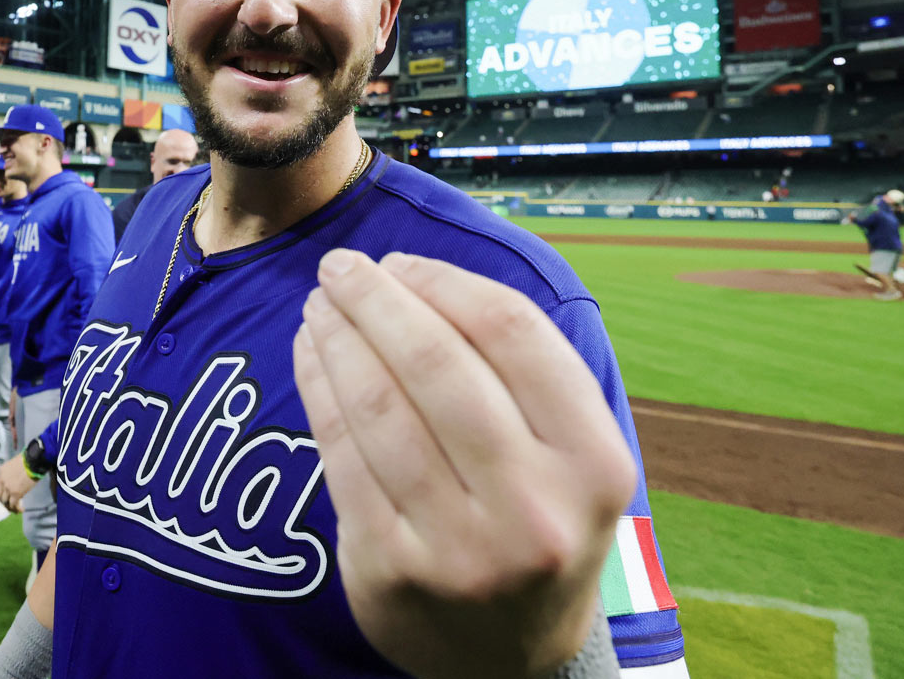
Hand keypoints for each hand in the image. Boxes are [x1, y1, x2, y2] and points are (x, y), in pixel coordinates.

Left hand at [0, 453, 37, 512]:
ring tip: (16, 510)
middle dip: (5, 502)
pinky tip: (21, 510)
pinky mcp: (15, 493)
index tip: (9, 496)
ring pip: (5, 502)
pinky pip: (13, 504)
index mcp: (1, 472)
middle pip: (0, 496)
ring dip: (10, 507)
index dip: (3, 493)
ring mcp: (8, 488)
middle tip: (11, 505)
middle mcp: (2, 481)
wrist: (33, 461)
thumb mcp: (15, 464)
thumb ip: (12, 473)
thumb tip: (17, 481)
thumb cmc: (28, 460)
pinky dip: (16, 509)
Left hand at [293, 250, 636, 678]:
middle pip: (439, 364)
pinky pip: (342, 455)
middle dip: (378, 300)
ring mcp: (460, 548)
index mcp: (595, 464)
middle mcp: (534, 508)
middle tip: (342, 267)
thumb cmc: (537, 521)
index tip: (404, 263)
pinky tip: (309, 355)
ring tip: (319, 304)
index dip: (447, 284)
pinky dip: (318, 389)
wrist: (513, 659)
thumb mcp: (571, 459)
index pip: (513, 336)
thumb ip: (526, 376)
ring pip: (380, 406)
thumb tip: (420, 275)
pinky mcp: (390, 572)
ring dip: (338, 338)